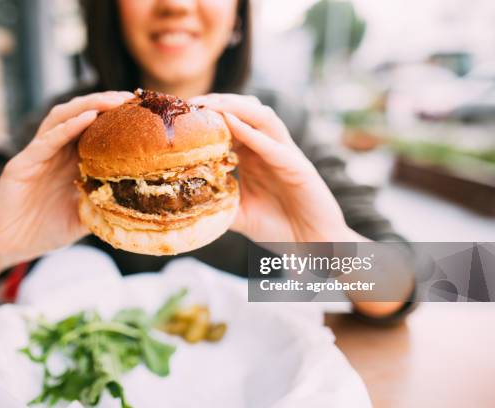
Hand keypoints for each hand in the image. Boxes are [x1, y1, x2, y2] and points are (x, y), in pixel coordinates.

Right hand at [0, 91, 133, 267]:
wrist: (7, 247)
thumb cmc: (43, 231)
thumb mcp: (83, 217)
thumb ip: (103, 206)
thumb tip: (137, 204)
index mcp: (70, 162)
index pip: (94, 130)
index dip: (116, 118)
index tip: (141, 111)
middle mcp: (55, 152)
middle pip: (80, 115)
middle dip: (105, 103)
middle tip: (131, 97)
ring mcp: (37, 155)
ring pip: (62, 119)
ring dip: (87, 106)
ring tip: (112, 100)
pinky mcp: (21, 164)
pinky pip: (46, 141)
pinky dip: (66, 128)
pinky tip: (86, 118)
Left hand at [190, 94, 362, 242]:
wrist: (312, 246)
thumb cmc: (279, 228)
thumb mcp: (240, 215)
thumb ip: (220, 204)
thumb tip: (188, 205)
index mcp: (256, 156)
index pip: (232, 123)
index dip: (209, 115)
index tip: (182, 114)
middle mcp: (270, 149)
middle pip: (246, 111)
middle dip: (219, 102)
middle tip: (190, 104)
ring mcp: (286, 155)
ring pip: (262, 117)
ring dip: (235, 107)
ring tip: (209, 104)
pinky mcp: (299, 168)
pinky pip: (274, 146)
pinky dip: (252, 133)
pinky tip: (231, 124)